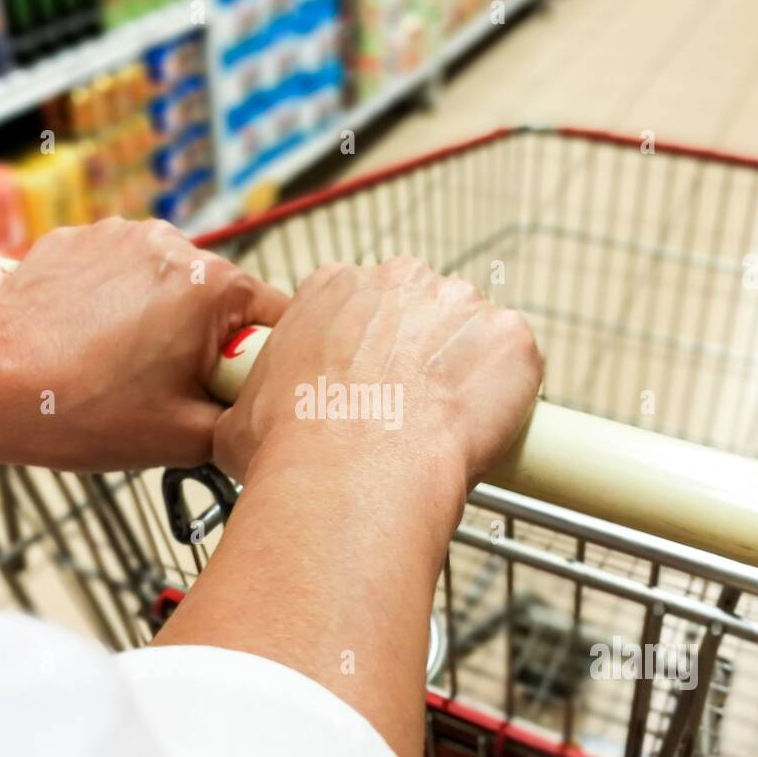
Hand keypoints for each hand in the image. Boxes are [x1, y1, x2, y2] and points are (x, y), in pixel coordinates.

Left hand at [0, 218, 289, 470]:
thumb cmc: (78, 410)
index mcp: (209, 285)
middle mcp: (170, 244)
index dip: (261, 361)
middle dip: (205, 342)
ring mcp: (119, 235)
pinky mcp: (78, 239)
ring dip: (160, 323)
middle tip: (168, 390)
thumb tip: (255, 416)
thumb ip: (239, 421)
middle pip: (220, 300)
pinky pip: (121, 274)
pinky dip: (116, 306)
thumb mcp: (182, 438)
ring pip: (168, 287)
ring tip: (119, 370)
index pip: (276, 317)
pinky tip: (88, 345)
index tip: (230, 391)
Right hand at [163, 257, 542, 756]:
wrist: (353, 476)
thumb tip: (241, 430)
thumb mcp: (241, 419)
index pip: (358, 303)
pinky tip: (482, 431)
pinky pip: (517, 362)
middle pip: (419, 309)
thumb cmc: (294, 449)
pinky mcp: (509, 339)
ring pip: (470, 334)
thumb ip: (249, 405)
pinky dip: (509, 393)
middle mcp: (397, 280)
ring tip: (445, 429)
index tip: (368, 385)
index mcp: (332, 288)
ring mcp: (458, 304)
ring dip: (463, 373)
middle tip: (407, 411)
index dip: (365, 349)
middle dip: (417, 355)